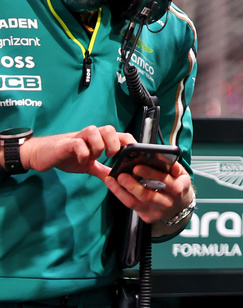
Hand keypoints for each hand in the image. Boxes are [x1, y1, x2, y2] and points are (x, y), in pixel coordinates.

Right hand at [19, 126, 134, 176]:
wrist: (42, 154)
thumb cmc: (66, 156)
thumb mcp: (88, 165)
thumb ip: (102, 170)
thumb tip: (115, 178)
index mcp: (100, 139)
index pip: (120, 135)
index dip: (130, 142)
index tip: (135, 155)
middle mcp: (91, 135)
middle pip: (110, 129)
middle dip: (114, 143)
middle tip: (109, 156)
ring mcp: (79, 137)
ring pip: (96, 132)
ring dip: (98, 147)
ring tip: (93, 158)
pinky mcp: (67, 143)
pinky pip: (79, 143)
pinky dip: (83, 153)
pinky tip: (81, 161)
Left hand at [103, 159, 194, 233]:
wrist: (181, 208)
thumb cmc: (179, 187)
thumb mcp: (182, 175)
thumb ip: (175, 167)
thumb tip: (166, 159)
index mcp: (178, 188)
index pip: (163, 180)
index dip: (149, 173)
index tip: (137, 167)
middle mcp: (167, 202)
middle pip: (147, 195)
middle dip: (132, 185)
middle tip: (121, 176)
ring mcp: (156, 211)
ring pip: (134, 203)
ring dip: (121, 191)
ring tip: (112, 180)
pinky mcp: (147, 217)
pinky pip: (131, 207)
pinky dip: (121, 196)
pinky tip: (115, 187)